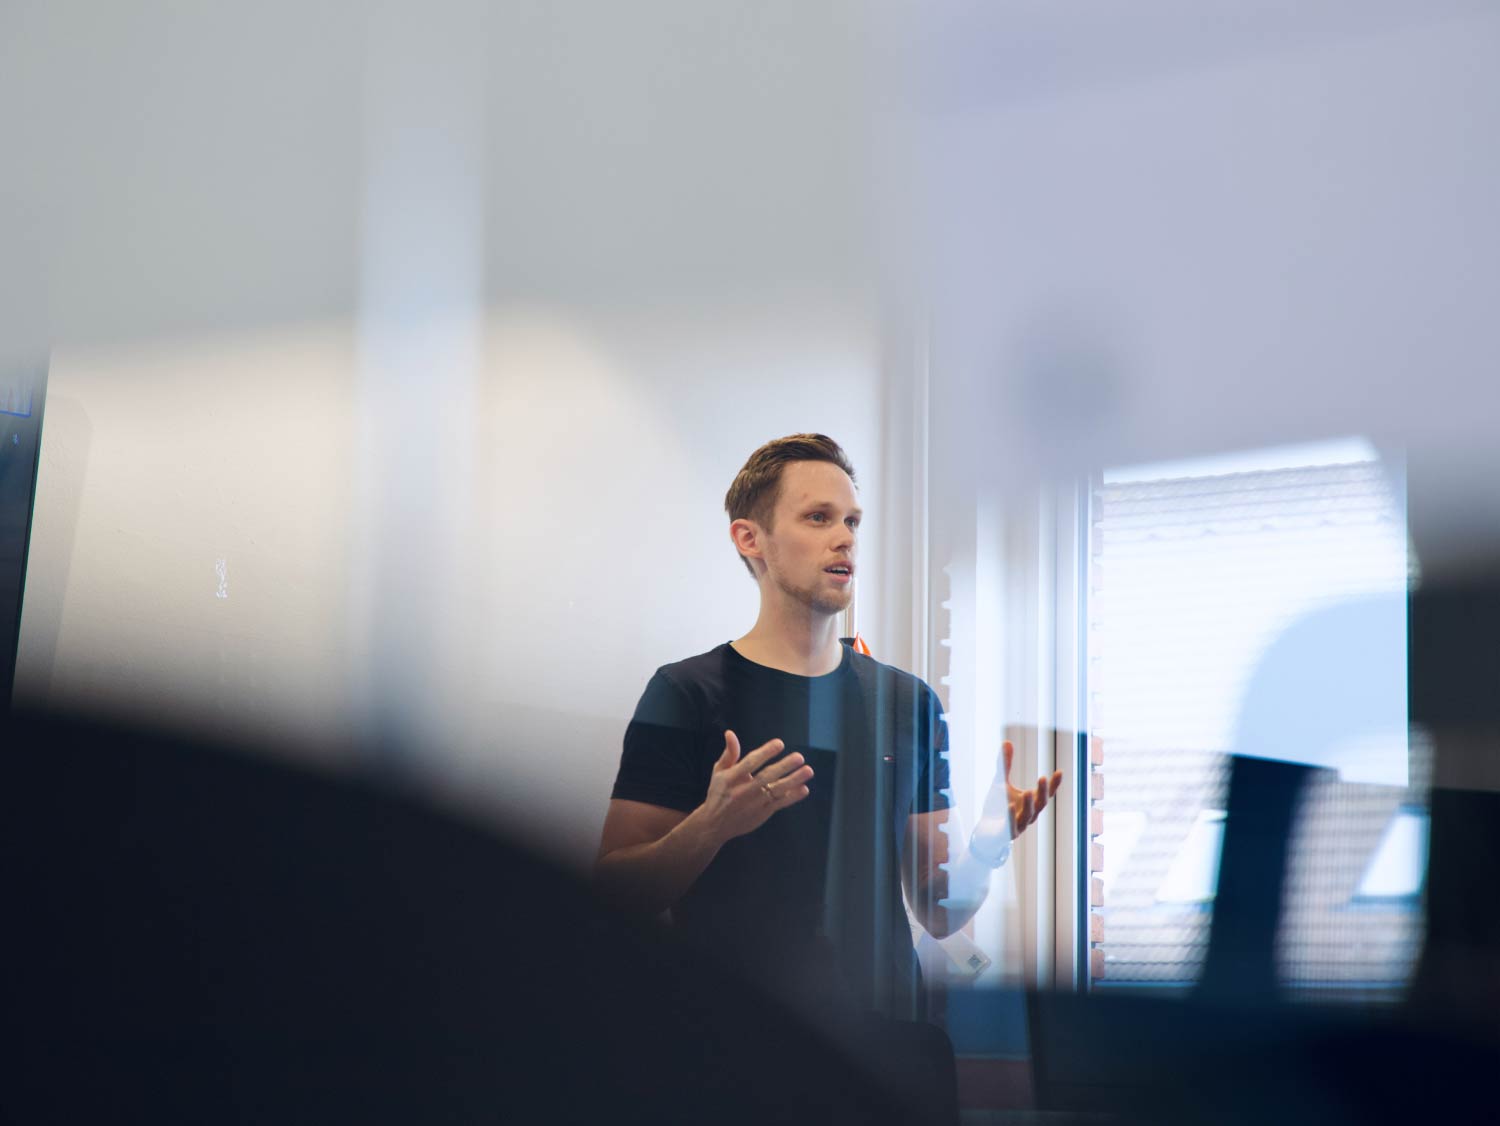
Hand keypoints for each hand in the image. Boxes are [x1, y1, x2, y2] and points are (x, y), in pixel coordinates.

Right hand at [699, 730, 813, 843]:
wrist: (715, 824)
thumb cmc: (719, 793)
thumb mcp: (719, 772)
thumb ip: (729, 753)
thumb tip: (730, 733)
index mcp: (731, 778)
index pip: (750, 763)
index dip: (765, 753)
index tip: (779, 743)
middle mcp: (743, 791)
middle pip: (766, 777)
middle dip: (784, 767)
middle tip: (799, 757)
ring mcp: (754, 803)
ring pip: (776, 791)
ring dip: (793, 780)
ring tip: (808, 771)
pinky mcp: (762, 814)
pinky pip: (780, 804)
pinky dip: (792, 797)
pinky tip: (804, 788)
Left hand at [975, 740, 1063, 844]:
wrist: (985, 832)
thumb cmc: (997, 807)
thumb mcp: (1000, 782)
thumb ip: (1005, 765)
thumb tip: (1007, 741)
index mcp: (1030, 803)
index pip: (1045, 793)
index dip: (1053, 784)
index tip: (1060, 772)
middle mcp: (1029, 815)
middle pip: (1040, 804)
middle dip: (1042, 792)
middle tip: (1042, 778)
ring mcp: (1019, 826)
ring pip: (1028, 816)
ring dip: (1029, 804)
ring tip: (1028, 791)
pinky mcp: (1006, 834)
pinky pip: (1011, 826)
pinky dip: (1012, 817)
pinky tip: (1011, 806)